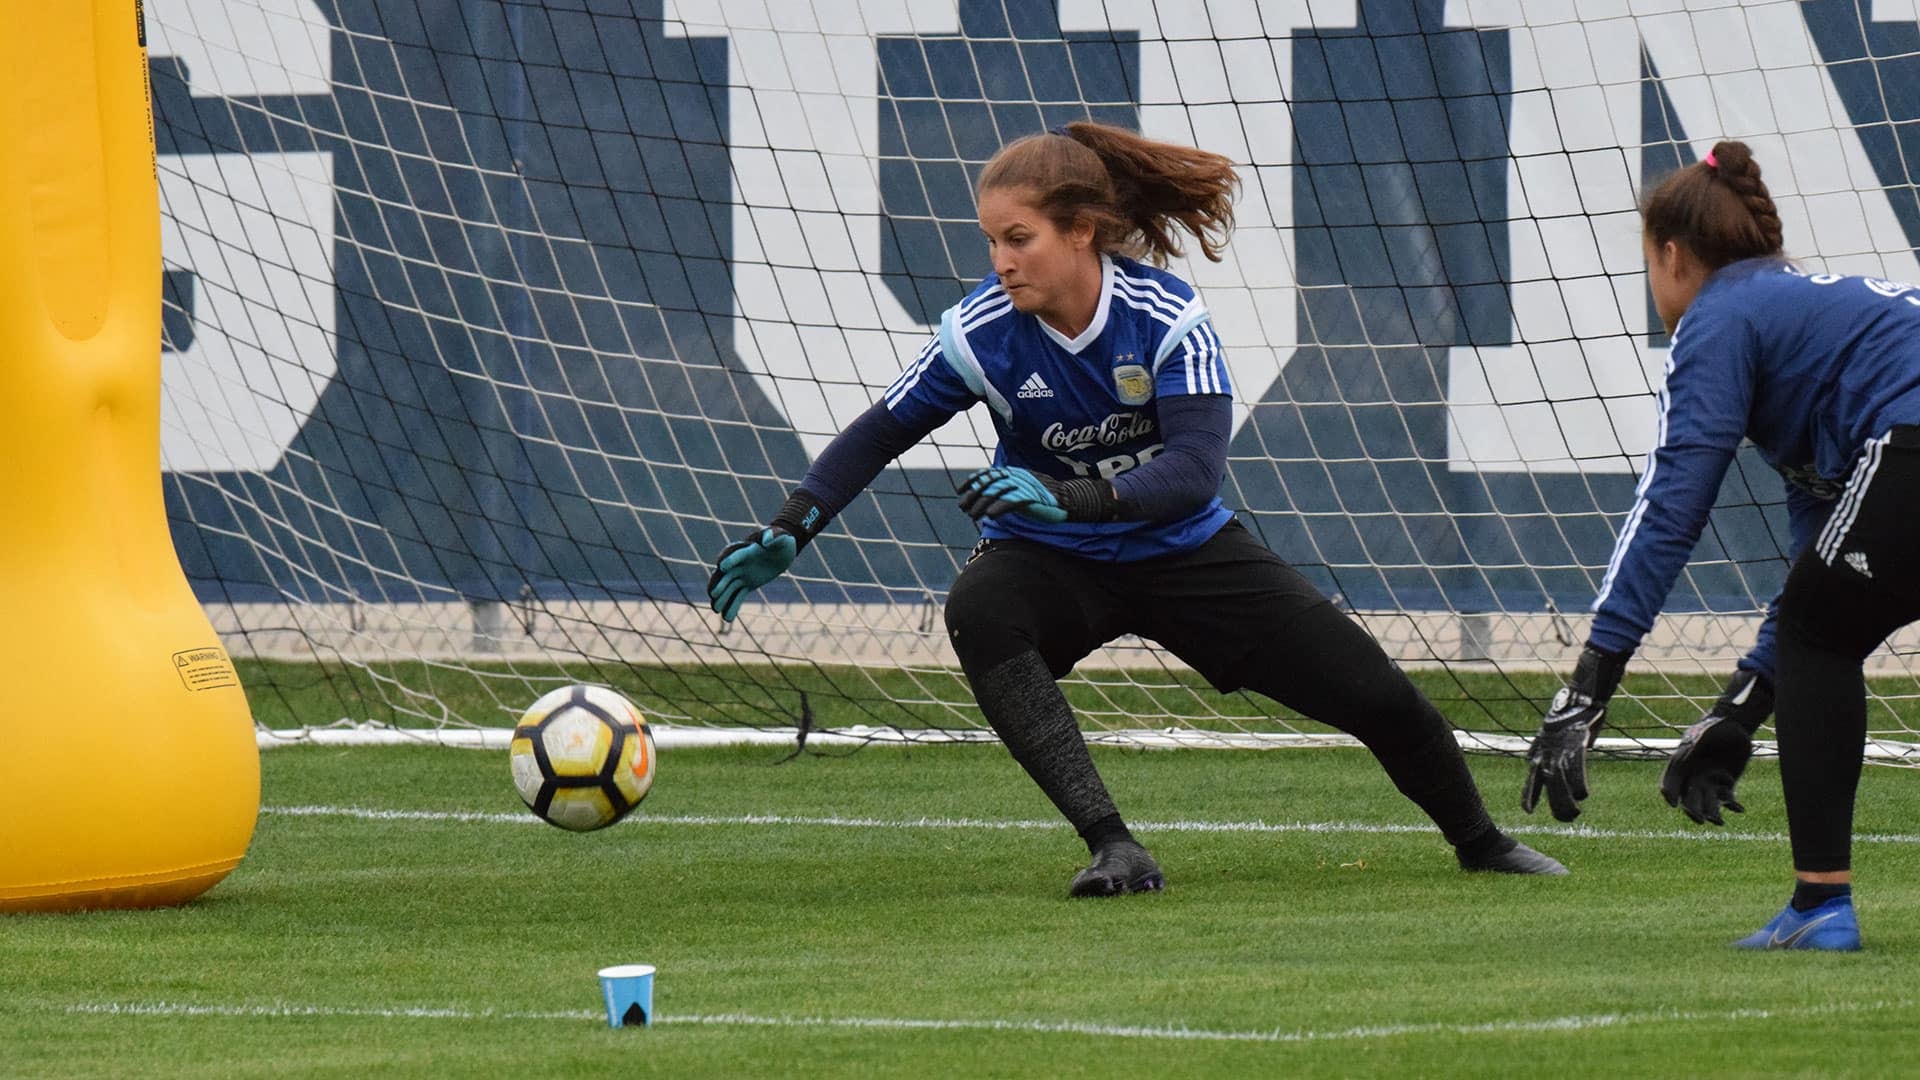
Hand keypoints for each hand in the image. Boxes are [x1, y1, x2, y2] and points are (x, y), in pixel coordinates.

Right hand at [706, 526, 797, 621]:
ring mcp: (741, 575)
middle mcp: (739, 563)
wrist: (782, 550)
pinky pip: (738, 596)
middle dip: (718, 583)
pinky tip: (727, 618)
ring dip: (721, 598)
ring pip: (728, 588)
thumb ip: (772, 536)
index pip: (735, 554)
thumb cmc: (781, 539)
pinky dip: (732, 606)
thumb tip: (766, 541)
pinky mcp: (747, 584)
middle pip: (725, 574)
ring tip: (715, 610)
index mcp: (746, 549)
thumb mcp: (780, 536)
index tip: (721, 566)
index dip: (729, 559)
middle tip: (713, 594)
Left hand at [956, 466, 1070, 522]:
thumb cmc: (1044, 498)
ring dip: (982, 504)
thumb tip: (988, 498)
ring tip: (972, 515)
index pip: (989, 473)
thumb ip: (1008, 490)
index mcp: (1014, 473)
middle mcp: (1017, 476)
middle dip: (973, 495)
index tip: (960, 490)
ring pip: (998, 493)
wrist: (1069, 499)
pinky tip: (989, 515)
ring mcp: (1025, 485)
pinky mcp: (1033, 497)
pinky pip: (1013, 501)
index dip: (973, 481)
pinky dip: (999, 507)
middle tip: (962, 507)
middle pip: (990, 483)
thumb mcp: (1022, 490)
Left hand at [1522, 644, 1627, 820]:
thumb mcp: (1559, 737)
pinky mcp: (1575, 743)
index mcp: (1539, 751)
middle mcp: (1546, 751)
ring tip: (1575, 814)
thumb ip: (1559, 752)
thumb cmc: (1572, 716)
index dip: (1529, 795)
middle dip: (1554, 804)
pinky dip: (1579, 782)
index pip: (1532, 778)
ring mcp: (1559, 748)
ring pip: (1560, 780)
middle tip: (1565, 820)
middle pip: (1547, 784)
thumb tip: (1565, 765)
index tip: (1527, 811)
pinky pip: (1576, 767)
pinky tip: (1583, 795)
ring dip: (1568, 800)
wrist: (1581, 695)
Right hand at [1660, 668, 1771, 824]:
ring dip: (1712, 814)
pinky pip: (1727, 799)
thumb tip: (1684, 754)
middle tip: (1700, 819)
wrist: (1736, 726)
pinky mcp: (1727, 784)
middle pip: (1688, 797)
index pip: (1671, 781)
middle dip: (1692, 810)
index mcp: (1683, 763)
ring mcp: (1710, 780)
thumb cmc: (1717, 727)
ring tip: (1720, 822)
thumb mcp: (1705, 733)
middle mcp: (1694, 775)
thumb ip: (1695, 743)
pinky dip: (1732, 806)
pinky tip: (1740, 809)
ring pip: (1707, 803)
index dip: (1669, 792)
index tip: (1673, 804)